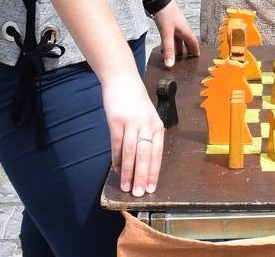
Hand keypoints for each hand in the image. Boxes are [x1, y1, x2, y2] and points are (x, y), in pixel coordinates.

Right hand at [103, 75, 165, 196]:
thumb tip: (139, 162)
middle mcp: (147, 124)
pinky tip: (116, 170)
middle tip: (140, 194)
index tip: (152, 188)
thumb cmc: (135, 101)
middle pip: (146, 155)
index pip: (158, 153)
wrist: (122, 80)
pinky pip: (117, 144)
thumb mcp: (147, 117)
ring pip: (132, 152)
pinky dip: (117, 159)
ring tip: (127, 187)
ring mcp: (132, 122)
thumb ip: (145, 136)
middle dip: (143, 176)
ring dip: (129, 172)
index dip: (155, 171)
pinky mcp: (117, 121)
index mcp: (157, 125)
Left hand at [151, 0, 200, 67]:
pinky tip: (164, 47)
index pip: (193, 42)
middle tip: (187, 60)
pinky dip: (169, 43)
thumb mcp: (167, 33)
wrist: (159, 0)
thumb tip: (170, 63)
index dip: (195, 50)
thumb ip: (168, 48)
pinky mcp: (168, 24)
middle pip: (186, 42)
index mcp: (185, 31)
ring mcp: (175, 26)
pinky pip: (171, 37)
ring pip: (178, 40)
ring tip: (175, 57)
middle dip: (187, 51)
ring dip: (177, 48)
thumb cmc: (166, 13)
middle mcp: (182, 29)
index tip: (197, 57)